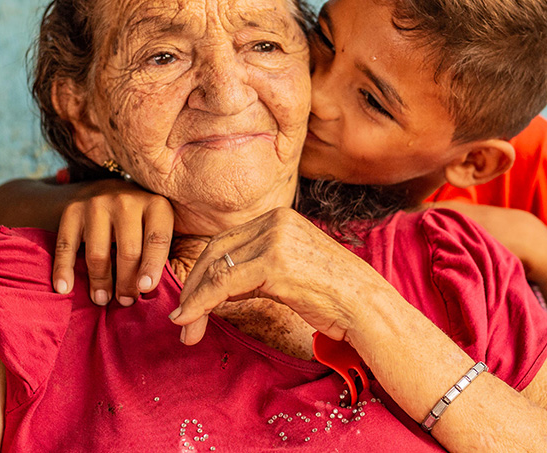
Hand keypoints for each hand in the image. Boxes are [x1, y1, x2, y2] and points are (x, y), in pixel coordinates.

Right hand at [52, 179, 173, 305]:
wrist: (107, 189)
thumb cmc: (142, 219)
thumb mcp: (162, 224)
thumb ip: (171, 250)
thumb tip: (174, 289)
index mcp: (156, 205)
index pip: (157, 239)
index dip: (152, 266)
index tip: (145, 288)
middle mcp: (126, 201)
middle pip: (128, 250)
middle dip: (127, 281)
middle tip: (126, 301)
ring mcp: (97, 204)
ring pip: (98, 252)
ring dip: (100, 282)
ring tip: (102, 300)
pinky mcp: (72, 211)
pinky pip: (66, 246)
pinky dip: (64, 270)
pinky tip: (64, 289)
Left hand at [169, 208, 387, 344]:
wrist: (366, 306)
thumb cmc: (334, 296)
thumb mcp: (291, 270)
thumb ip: (257, 269)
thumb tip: (220, 288)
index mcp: (280, 217)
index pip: (226, 241)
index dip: (202, 272)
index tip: (191, 301)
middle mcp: (275, 220)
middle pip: (215, 251)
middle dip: (193, 287)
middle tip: (180, 318)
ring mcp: (275, 239)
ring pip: (214, 269)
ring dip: (193, 302)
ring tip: (185, 328)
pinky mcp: (274, 263)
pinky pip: (222, 284)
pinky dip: (200, 304)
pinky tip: (190, 321)